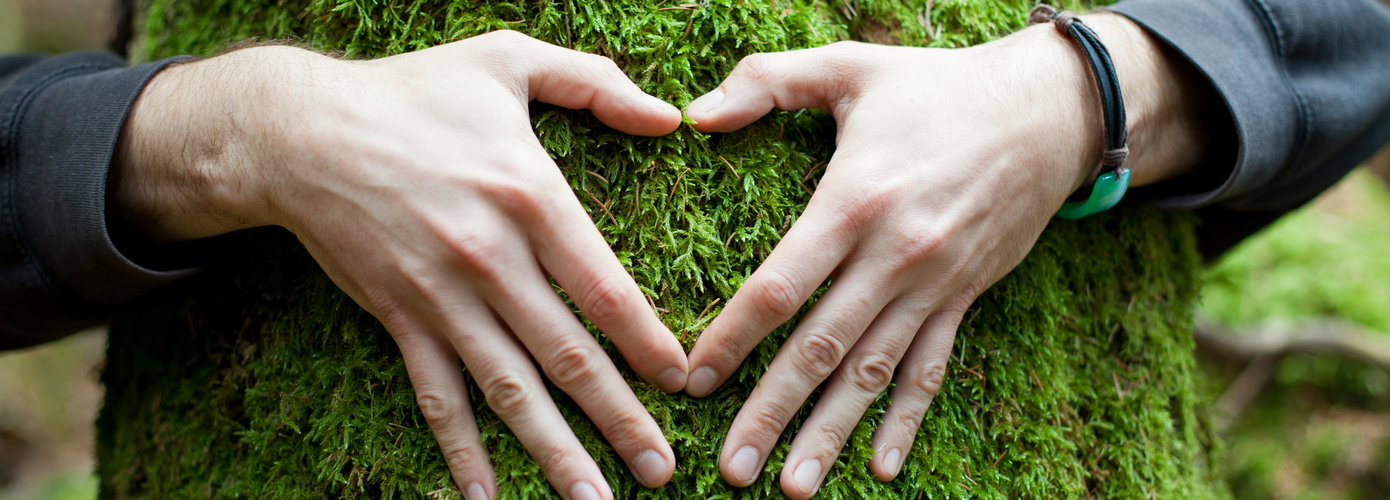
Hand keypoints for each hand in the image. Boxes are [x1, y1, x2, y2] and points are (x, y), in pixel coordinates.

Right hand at [111, 31, 689, 499]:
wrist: (301, 131)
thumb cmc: (414, 91)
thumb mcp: (508, 59)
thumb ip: (595, 82)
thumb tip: (669, 117)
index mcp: (530, 196)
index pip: (605, 289)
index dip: (648, 343)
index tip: (683, 383)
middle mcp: (491, 257)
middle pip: (568, 355)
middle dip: (620, 419)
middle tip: (661, 469)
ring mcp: (442, 296)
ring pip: (509, 389)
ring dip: (554, 451)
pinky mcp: (400, 317)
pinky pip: (436, 395)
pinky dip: (460, 449)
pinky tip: (483, 495)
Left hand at [682, 13, 1213, 497]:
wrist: (1048, 112)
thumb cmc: (936, 88)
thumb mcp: (849, 66)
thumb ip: (767, 81)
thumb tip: (696, 112)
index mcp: (853, 203)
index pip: (779, 287)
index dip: (732, 339)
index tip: (692, 381)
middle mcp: (892, 256)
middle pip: (819, 349)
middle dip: (771, 413)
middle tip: (732, 470)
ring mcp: (931, 286)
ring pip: (872, 374)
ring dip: (831, 434)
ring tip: (793, 487)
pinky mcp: (962, 299)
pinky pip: (931, 371)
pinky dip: (906, 422)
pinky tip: (881, 468)